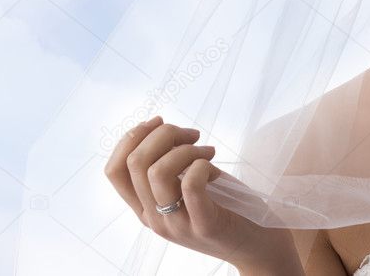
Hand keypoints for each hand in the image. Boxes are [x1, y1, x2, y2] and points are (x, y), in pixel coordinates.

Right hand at [103, 116, 302, 274]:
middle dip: (164, 134)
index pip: (114, 171)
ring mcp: (177, 225)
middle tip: (192, 135)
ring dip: (185, 149)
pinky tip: (216, 168)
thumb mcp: (186, 188)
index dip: (130, 138)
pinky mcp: (204, 225)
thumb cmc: (225, 208)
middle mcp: (154, 220)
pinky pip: (190, 184)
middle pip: (135, 163)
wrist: (256, 246)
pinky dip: (202, 164)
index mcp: (145, 209)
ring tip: (206, 151)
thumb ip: (169, 167)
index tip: (158, 122)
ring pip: (157, 171)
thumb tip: (159, 129)